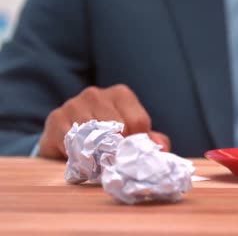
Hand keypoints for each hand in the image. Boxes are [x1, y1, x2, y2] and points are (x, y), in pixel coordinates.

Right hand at [39, 84, 170, 158]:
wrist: (66, 138)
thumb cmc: (108, 137)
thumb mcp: (133, 136)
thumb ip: (152, 140)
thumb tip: (161, 148)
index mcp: (120, 94)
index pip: (138, 122)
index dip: (137, 144)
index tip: (132, 154)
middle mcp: (96, 94)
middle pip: (117, 129)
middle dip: (119, 151)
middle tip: (117, 164)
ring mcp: (73, 104)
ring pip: (94, 137)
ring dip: (99, 156)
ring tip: (100, 164)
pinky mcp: (55, 120)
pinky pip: (72, 144)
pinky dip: (80, 158)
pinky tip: (83, 162)